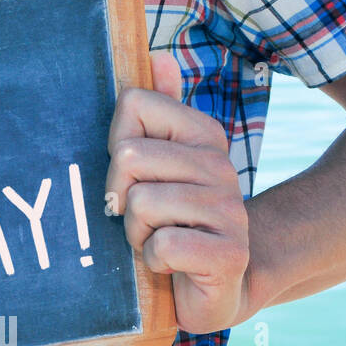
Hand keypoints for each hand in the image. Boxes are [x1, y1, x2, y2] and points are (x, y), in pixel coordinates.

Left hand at [105, 52, 250, 334]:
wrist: (218, 287)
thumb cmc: (175, 225)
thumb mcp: (161, 167)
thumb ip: (159, 114)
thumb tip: (158, 57)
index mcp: (202, 136)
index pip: (132, 105)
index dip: (116, 147)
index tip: (134, 177)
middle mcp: (220, 166)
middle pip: (128, 155)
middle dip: (123, 198)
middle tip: (145, 218)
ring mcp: (229, 210)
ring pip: (142, 204)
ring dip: (138, 234)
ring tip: (160, 241)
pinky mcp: (228, 254)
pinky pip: (163, 246)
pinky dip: (156, 263)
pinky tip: (173, 266)